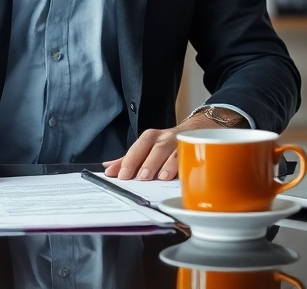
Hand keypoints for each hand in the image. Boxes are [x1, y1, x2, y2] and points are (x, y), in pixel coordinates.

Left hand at [102, 113, 223, 181]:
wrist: (199, 129)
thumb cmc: (168, 143)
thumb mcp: (147, 148)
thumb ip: (129, 159)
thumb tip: (108, 168)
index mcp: (152, 138)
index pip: (139, 146)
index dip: (130, 160)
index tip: (121, 175)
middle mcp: (167, 138)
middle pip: (157, 148)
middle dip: (149, 162)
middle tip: (141, 177)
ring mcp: (184, 143)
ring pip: (176, 151)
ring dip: (168, 164)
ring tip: (162, 177)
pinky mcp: (199, 149)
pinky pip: (194, 157)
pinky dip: (189, 166)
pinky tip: (185, 176)